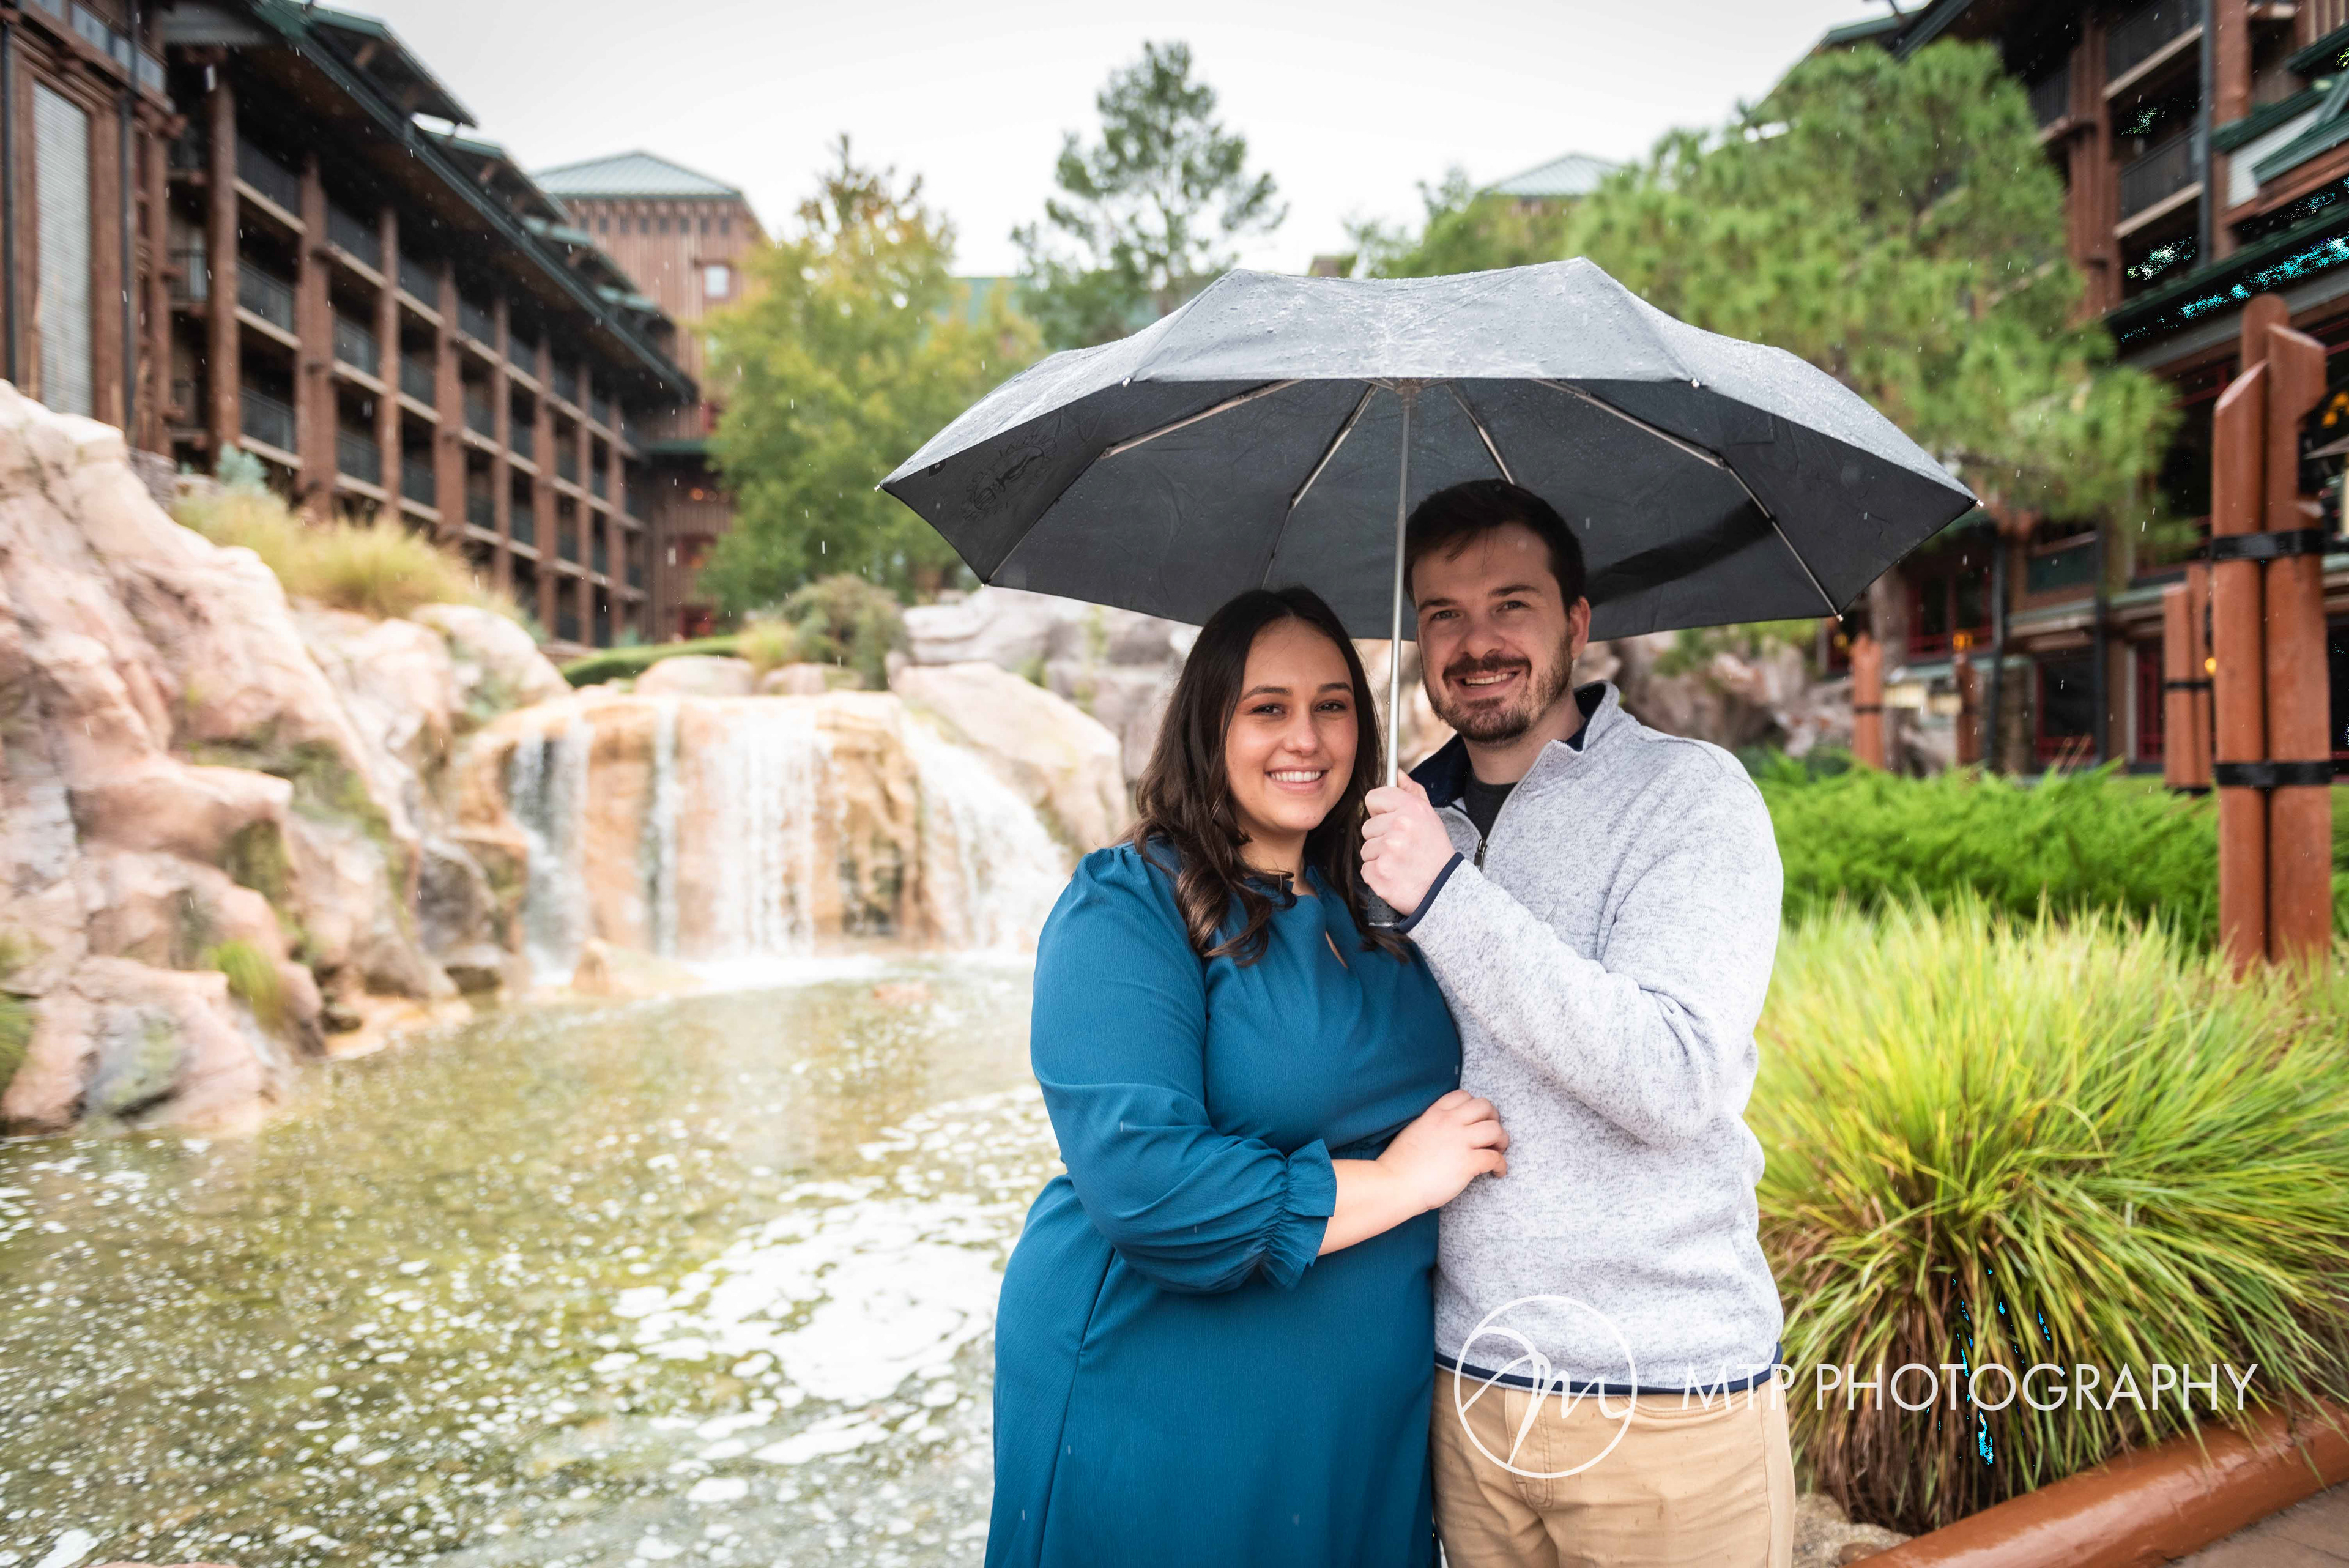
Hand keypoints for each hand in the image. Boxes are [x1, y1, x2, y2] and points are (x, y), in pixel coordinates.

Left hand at [1361, 775, 1455, 916]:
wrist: (1445, 890)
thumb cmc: (1435, 852)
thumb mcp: (1430, 817)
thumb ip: (1412, 792)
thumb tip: (1397, 772)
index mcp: (1411, 809)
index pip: (1373, 797)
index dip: (1380, 811)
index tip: (1392, 822)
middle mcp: (1399, 827)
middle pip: (1367, 826)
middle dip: (1381, 838)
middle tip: (1403, 849)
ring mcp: (1388, 852)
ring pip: (1366, 849)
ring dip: (1379, 858)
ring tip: (1401, 863)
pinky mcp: (1379, 875)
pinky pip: (1366, 870)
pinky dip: (1378, 876)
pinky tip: (1396, 876)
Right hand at [1377, 1089, 1507, 1213]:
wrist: (1395, 1184)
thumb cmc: (1400, 1164)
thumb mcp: (1414, 1131)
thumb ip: (1432, 1125)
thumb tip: (1446, 1132)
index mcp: (1435, 1113)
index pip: (1463, 1096)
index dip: (1475, 1106)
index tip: (1477, 1119)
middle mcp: (1450, 1122)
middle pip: (1485, 1107)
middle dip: (1493, 1118)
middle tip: (1492, 1134)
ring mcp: (1460, 1141)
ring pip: (1495, 1130)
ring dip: (1502, 1140)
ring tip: (1497, 1151)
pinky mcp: (1468, 1163)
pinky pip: (1495, 1158)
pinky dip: (1501, 1165)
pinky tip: (1497, 1172)